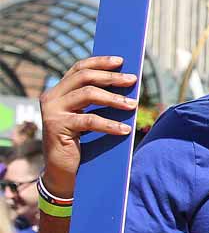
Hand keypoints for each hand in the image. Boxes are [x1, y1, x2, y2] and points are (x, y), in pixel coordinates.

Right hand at [38, 56, 137, 196]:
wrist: (63, 171)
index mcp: (59, 91)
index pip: (79, 68)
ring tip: (133, 105)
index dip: (100, 62)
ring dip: (114, 98)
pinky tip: (125, 130)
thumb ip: (98, 100)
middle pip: (84, 77)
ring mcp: (52, 111)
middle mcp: (52, 97)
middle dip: (111, 77)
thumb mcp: (88, 116)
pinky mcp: (57, 127)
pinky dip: (110, 124)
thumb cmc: (81, 142)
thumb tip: (126, 83)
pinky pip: (89, 120)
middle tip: (132, 80)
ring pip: (88, 94)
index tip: (121, 60)